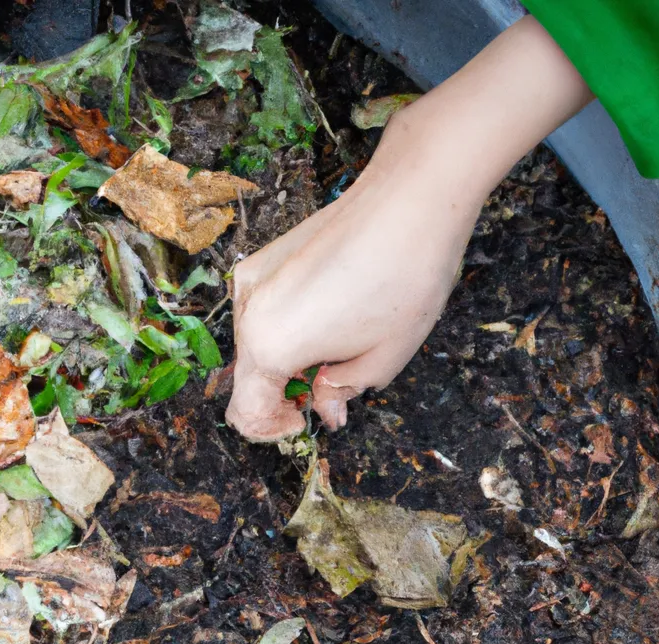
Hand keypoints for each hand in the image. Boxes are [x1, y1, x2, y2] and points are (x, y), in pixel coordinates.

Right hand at [226, 113, 484, 439]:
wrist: (411, 199)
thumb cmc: (404, 280)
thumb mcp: (382, 360)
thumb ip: (342, 393)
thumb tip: (325, 408)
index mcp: (270, 347)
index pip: (247, 413)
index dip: (275, 428)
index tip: (307, 420)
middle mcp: (248, 312)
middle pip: (246, 380)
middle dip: (281, 394)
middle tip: (327, 389)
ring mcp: (252, 279)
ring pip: (254, 344)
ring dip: (285, 359)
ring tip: (336, 347)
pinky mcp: (265, 257)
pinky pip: (263, 310)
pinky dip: (285, 326)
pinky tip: (329, 315)